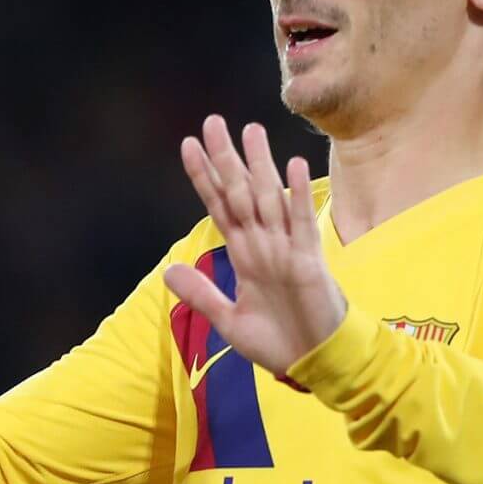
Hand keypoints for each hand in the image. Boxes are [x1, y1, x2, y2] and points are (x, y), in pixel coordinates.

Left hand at [163, 117, 346, 375]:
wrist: (315, 362)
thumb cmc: (278, 341)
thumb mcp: (229, 320)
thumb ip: (201, 294)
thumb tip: (168, 270)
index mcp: (244, 255)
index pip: (219, 206)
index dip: (204, 177)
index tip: (188, 145)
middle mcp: (264, 244)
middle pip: (240, 192)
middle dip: (226, 159)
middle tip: (213, 121)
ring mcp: (286, 249)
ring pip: (269, 198)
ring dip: (260, 165)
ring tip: (251, 129)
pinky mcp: (308, 261)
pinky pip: (302, 223)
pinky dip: (297, 196)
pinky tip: (293, 166)